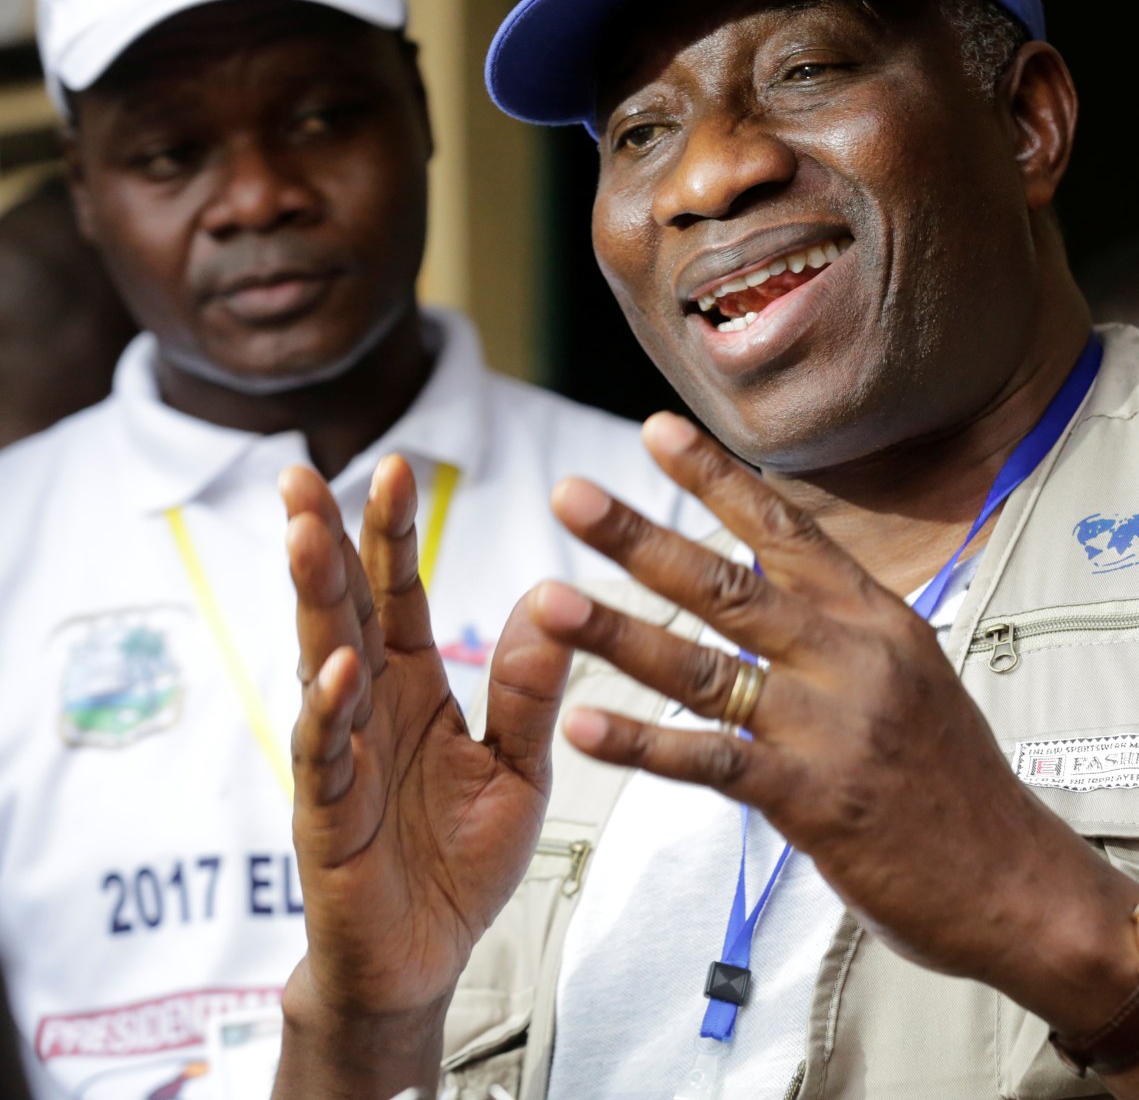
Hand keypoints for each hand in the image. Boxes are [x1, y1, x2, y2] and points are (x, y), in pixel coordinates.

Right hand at [280, 457, 572, 1022]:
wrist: (426, 958)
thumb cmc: (463, 859)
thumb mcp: (520, 767)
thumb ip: (530, 692)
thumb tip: (549, 599)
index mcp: (412, 688)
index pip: (395, 596)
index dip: (389, 535)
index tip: (391, 465)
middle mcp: (369, 710)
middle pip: (343, 612)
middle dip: (324, 542)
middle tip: (303, 475)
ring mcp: (341, 759)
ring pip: (319, 666)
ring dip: (312, 602)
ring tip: (306, 536)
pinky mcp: (330, 818)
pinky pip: (326, 756)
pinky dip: (329, 712)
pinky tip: (338, 669)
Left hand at [511, 415, 1138, 1022]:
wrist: (1015, 879)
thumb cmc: (958, 786)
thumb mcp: (915, 680)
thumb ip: (845, 636)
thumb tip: (787, 591)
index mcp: (878, 620)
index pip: (787, 531)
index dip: (717, 480)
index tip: (656, 431)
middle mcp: (854, 657)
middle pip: (729, 584)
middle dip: (642, 537)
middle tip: (570, 496)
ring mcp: (833, 726)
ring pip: (706, 666)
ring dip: (618, 632)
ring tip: (548, 602)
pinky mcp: (814, 798)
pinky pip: (711, 761)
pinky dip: (643, 744)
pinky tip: (584, 725)